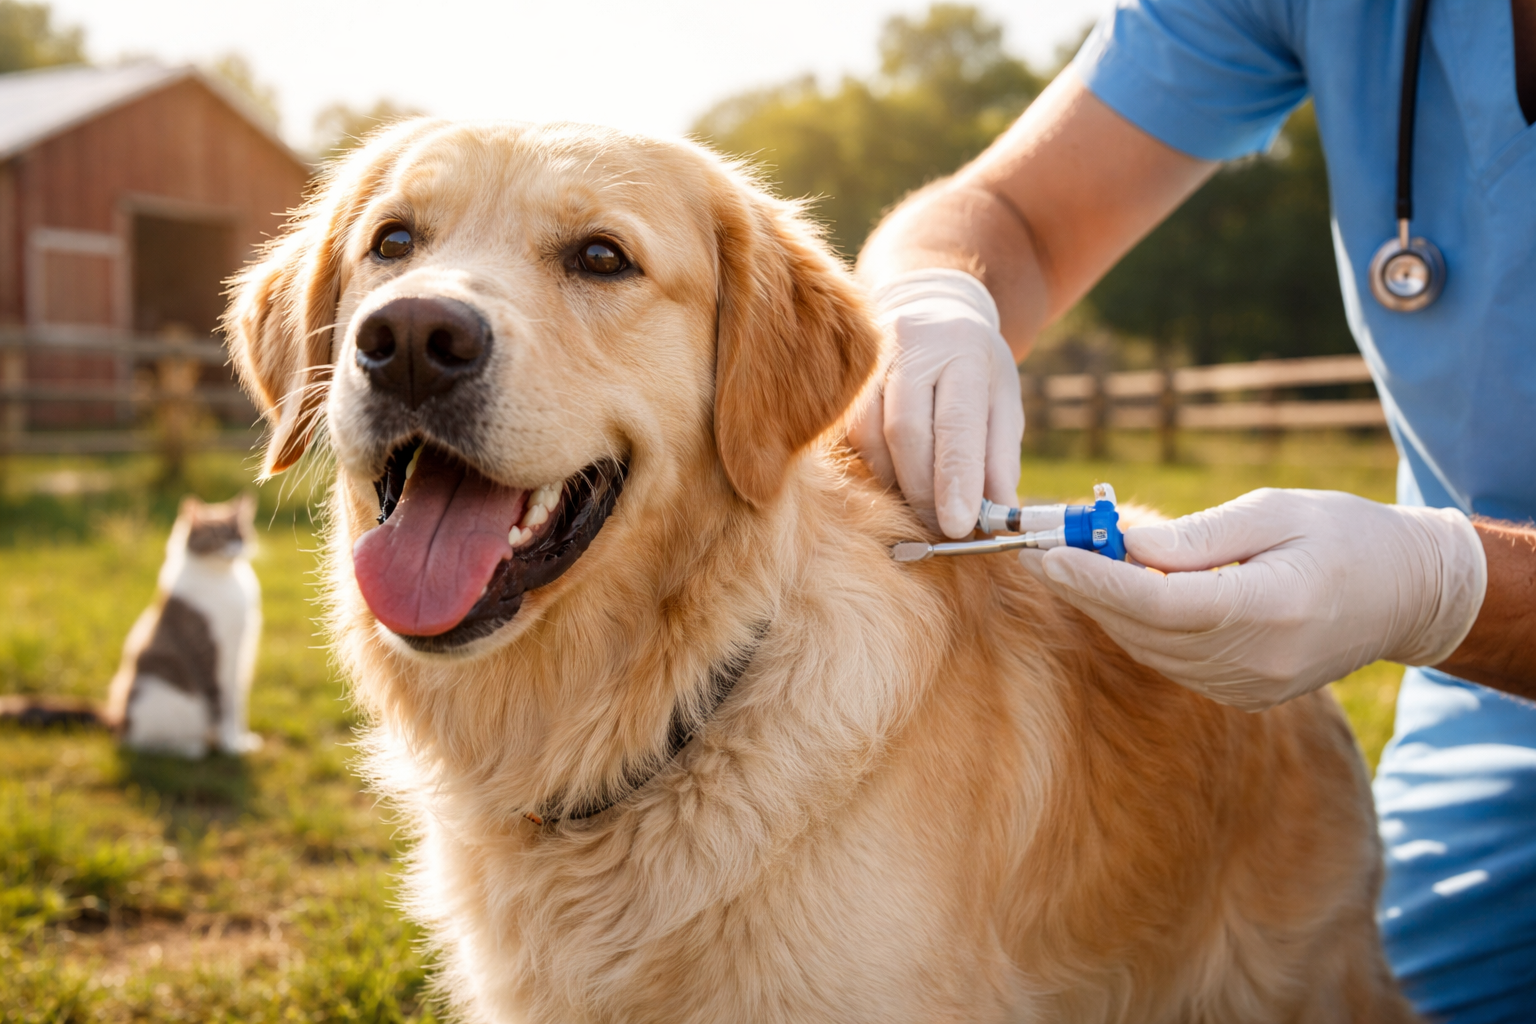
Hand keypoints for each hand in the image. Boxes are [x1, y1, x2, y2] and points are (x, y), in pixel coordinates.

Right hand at [849, 268, 1022, 538]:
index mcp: (962, 350)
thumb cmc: (971, 368)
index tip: (958, 526)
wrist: (925, 309)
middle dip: (922, 490)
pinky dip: (871, 466)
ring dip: (893, 482)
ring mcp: (868, 357)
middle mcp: (911, 345)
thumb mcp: (1002, 401)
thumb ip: (1000, 458)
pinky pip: (849, 433)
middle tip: (939, 528)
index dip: (955, 478)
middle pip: (906, 432)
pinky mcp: (841, 375)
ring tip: (917, 506)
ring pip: (870, 435)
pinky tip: (891, 479)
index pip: (956, 422)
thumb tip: (999, 517)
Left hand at [1018, 488, 1487, 711]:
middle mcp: (1260, 660)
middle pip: (1147, 629)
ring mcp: (1251, 687)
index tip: (1050, 556)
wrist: (1406, 596)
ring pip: (1150, 648)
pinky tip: (1115, 591)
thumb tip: (1126, 545)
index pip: (1165, 603)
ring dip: (1104, 607)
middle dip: (1086, 589)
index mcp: (1274, 608)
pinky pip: (1170, 661)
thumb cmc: (1344, 535)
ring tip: (1070, 561)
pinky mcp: (1244, 695)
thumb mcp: (1276, 511)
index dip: (1100, 582)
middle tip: (1039, 550)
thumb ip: (1198, 536)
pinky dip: (1136, 626)